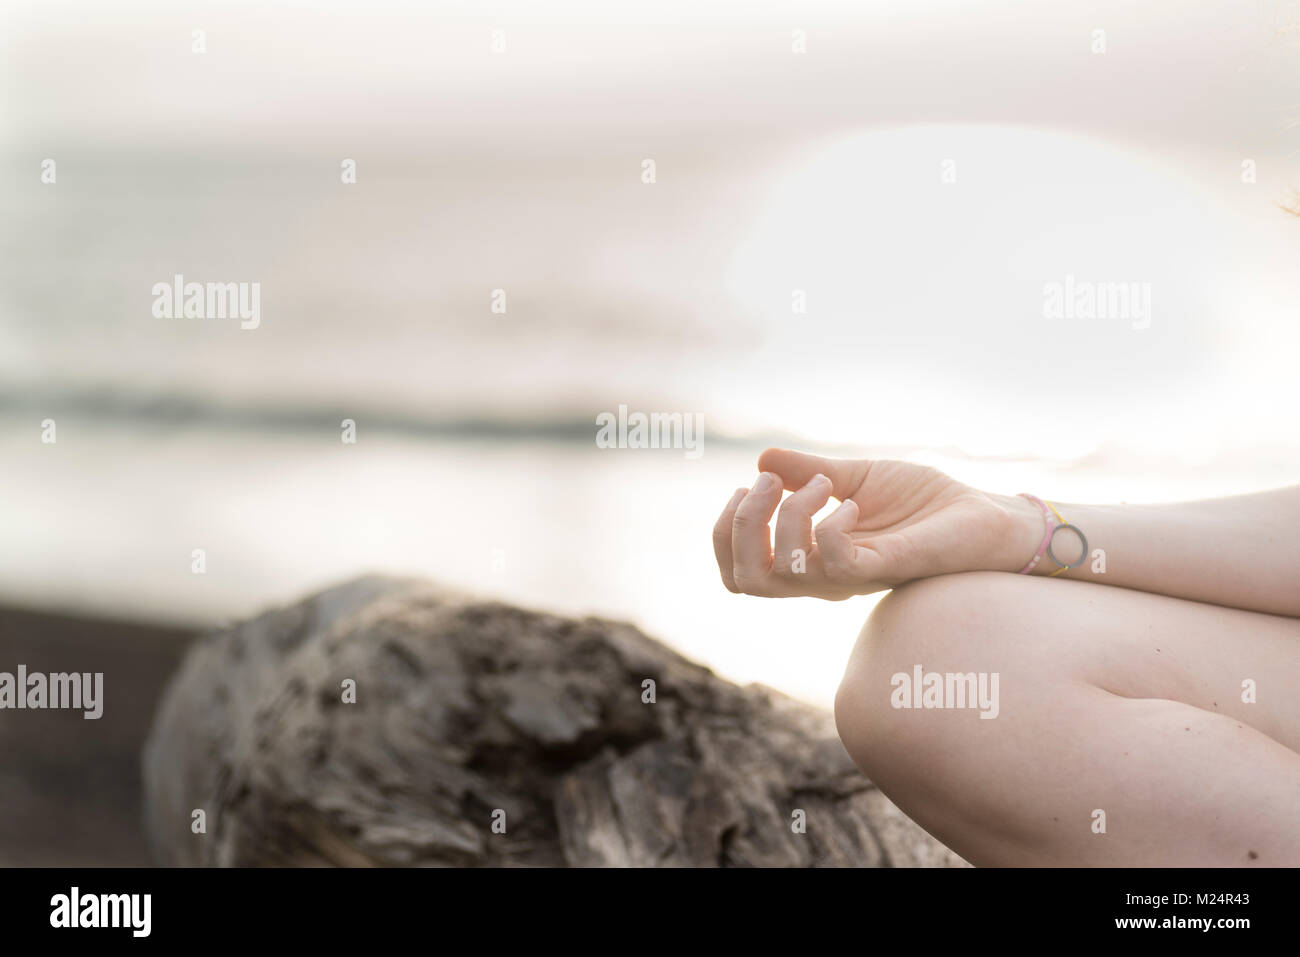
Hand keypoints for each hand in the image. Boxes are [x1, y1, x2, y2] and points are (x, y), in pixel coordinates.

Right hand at [712, 448, 1038, 598]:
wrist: (979, 512)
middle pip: (746, 580)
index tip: (745, 487)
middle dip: (742, 525)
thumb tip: (761, 458)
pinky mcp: (882, 569)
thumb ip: (807, 471)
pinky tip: (853, 503)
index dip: (725, 533)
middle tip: (768, 483)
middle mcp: (823, 577)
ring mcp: (850, 577)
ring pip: (786, 569)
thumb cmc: (922, 501)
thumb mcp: (854, 476)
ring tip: (824, 483)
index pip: (739, 574)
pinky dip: (829, 523)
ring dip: (789, 512)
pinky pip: (834, 560)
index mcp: (810, 559)